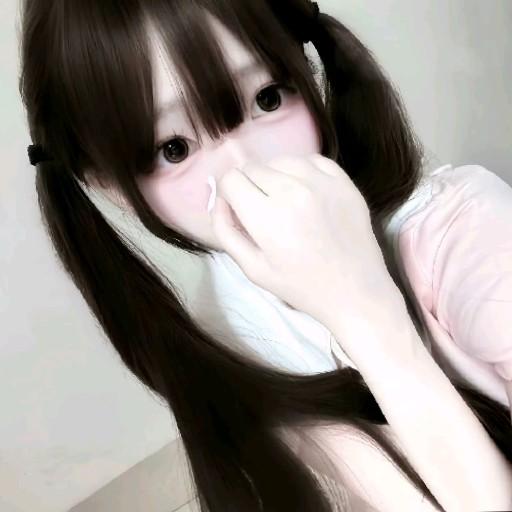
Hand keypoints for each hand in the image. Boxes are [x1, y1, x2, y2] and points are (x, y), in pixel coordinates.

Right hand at [209, 154, 395, 328]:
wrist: (355, 290)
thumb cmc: (300, 285)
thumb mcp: (253, 269)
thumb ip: (226, 231)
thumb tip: (218, 198)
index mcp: (267, 217)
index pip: (231, 179)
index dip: (229, 194)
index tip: (239, 208)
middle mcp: (293, 191)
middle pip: (253, 167)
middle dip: (249, 186)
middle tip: (263, 211)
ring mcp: (322, 183)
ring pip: (281, 160)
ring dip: (274, 175)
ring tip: (284, 200)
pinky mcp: (344, 181)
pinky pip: (311, 159)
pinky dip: (302, 170)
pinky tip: (305, 191)